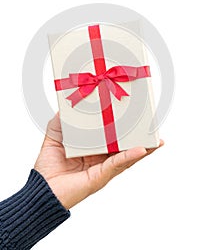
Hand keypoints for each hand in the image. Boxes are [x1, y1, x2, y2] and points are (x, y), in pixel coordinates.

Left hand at [34, 113, 163, 208]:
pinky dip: (130, 156)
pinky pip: (117, 164)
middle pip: (124, 146)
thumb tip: (67, 106)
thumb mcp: (54, 136)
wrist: (42, 188)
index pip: (111, 136)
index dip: (122, 126)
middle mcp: (101, 158)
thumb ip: (60, 121)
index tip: (132, 114)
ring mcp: (103, 168)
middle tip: (151, 125)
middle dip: (139, 137)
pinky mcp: (101, 176)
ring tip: (157, 139)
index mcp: (92, 148)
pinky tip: (141, 149)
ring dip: (143, 148)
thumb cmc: (48, 166)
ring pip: (127, 156)